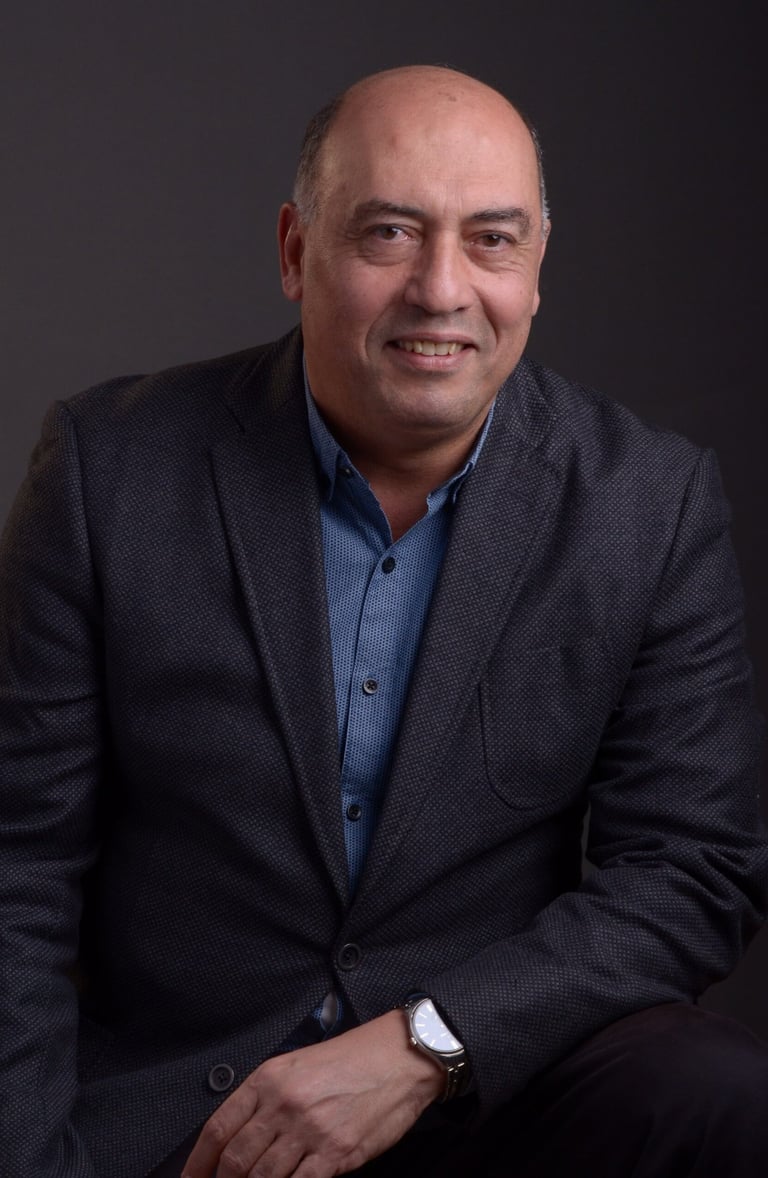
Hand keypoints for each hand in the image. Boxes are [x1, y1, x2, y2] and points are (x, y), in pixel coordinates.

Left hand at [181, 1009, 443, 1176]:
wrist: (399, 1057)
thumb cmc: (350, 1060)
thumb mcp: (297, 1066)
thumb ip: (266, 1099)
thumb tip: (237, 1139)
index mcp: (269, 1079)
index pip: (218, 1128)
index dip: (197, 1164)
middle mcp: (283, 1104)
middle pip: (235, 1160)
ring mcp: (309, 1130)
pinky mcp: (336, 1153)